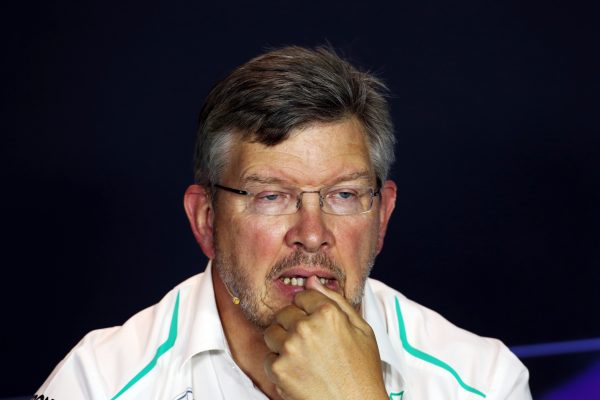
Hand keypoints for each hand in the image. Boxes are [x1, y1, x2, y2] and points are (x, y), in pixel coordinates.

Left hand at [263, 276, 387, 399]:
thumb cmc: (362, 372)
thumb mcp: (362, 330)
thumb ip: (336, 300)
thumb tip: (312, 280)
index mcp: (327, 313)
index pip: (303, 296)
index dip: (309, 310)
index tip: (316, 324)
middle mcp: (305, 327)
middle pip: (284, 313)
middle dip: (293, 325)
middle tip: (310, 345)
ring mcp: (290, 348)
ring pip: (271, 333)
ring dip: (282, 343)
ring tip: (302, 358)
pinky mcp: (278, 369)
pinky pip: (268, 358)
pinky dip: (279, 366)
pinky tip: (298, 373)